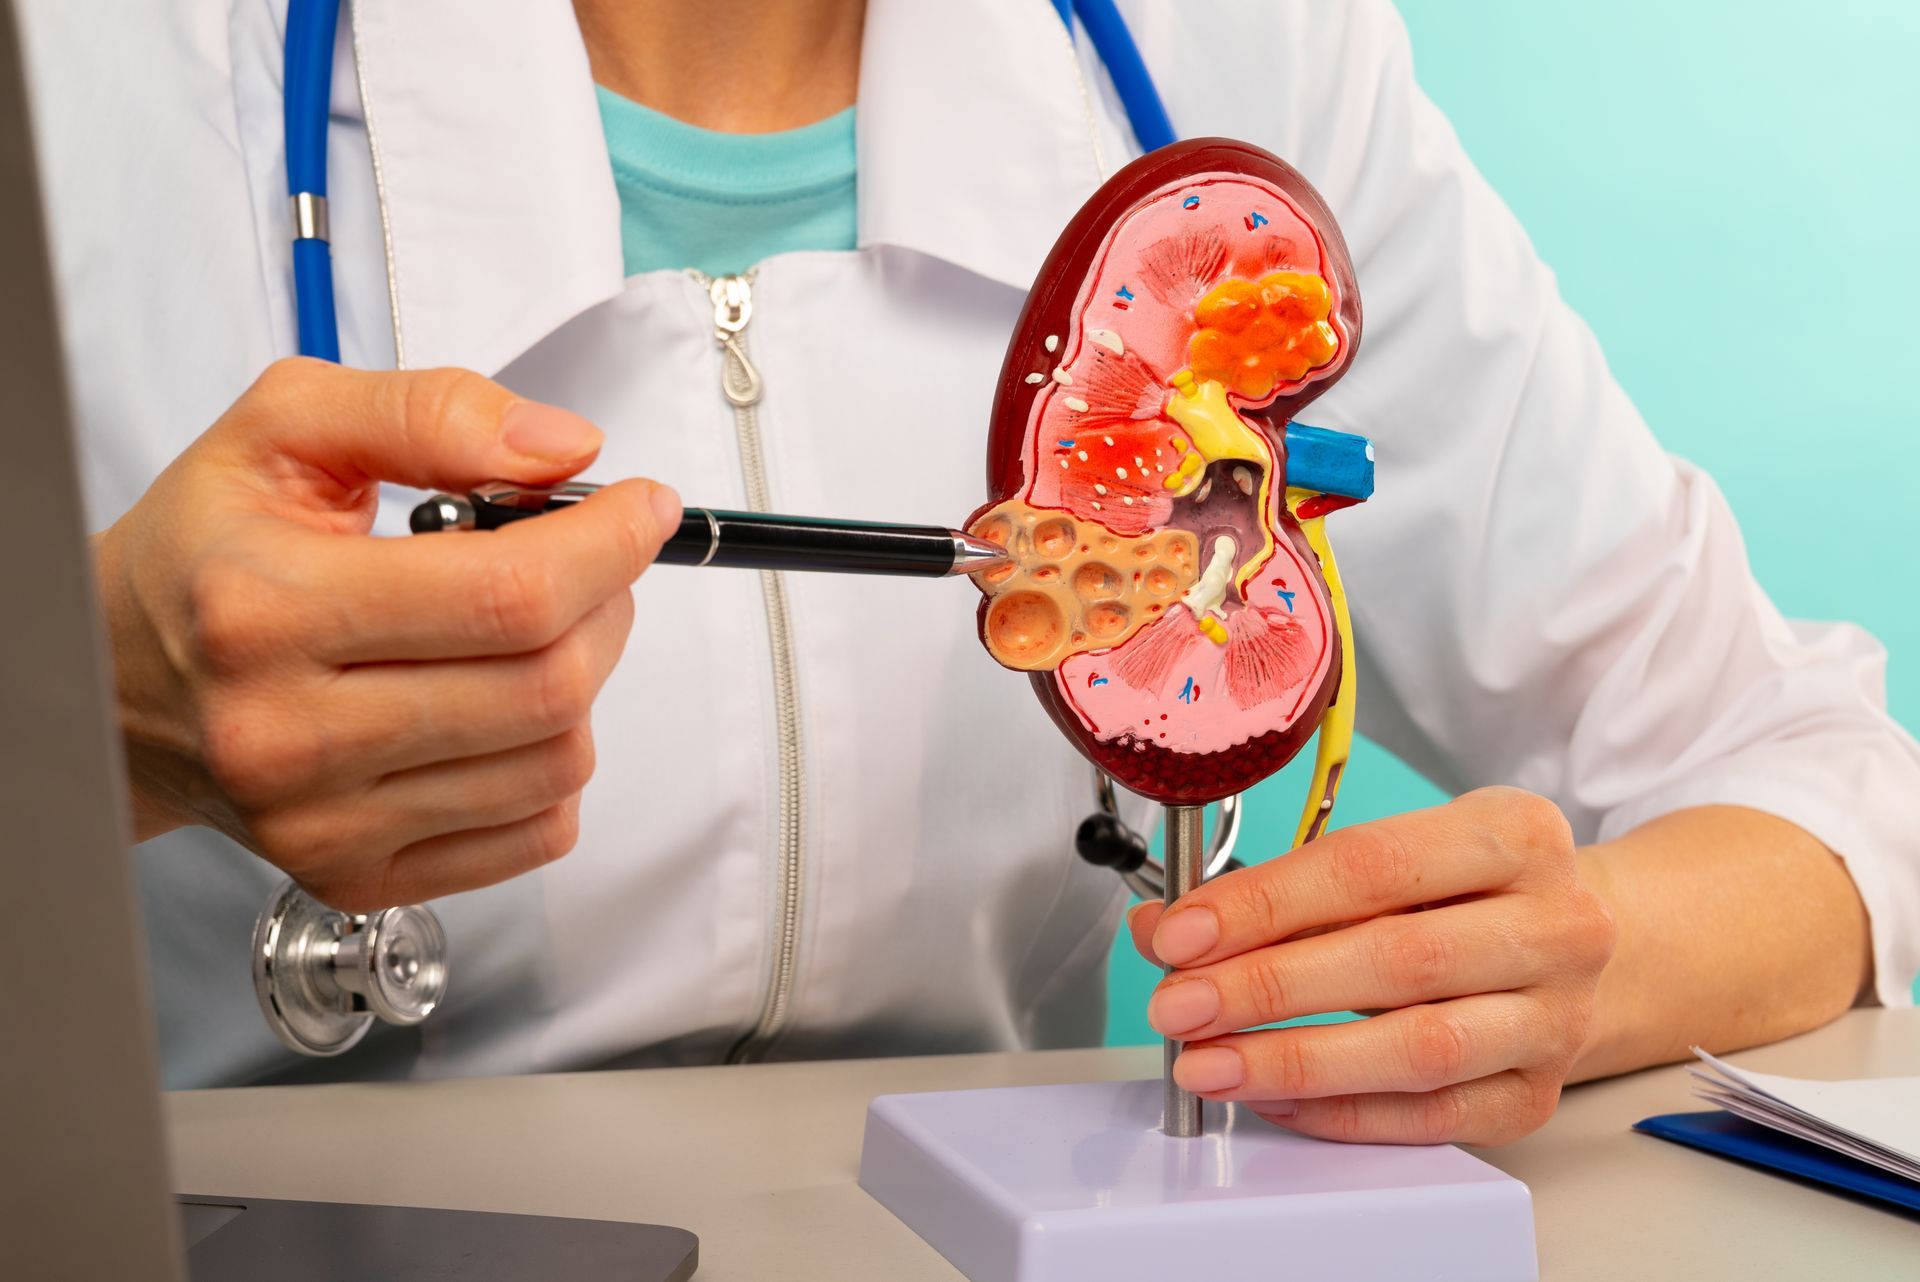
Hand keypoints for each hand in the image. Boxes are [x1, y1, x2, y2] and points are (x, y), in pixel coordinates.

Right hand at [95, 358, 679, 910]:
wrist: (122, 679)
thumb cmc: (208, 551)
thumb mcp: (287, 428)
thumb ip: (431, 411)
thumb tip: (563, 447)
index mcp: (267, 607)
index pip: (507, 594)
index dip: (608, 544)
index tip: (641, 508)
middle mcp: (288, 732)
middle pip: (547, 684)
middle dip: (607, 604)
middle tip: (590, 562)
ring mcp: (324, 821)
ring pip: (556, 763)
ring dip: (586, 682)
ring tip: (536, 630)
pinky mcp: (357, 875)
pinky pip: (535, 833)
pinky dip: (554, 764)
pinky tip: (502, 708)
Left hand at [1128, 787, 1614, 1144]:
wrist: (1565, 949)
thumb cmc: (1462, 892)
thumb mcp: (1390, 856)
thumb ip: (1279, 888)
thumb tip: (1164, 928)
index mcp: (1515, 834)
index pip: (1371, 866)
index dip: (1265, 904)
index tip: (1181, 934)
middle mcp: (1555, 924)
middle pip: (1398, 960)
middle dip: (1268, 987)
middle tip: (1179, 1005)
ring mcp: (1557, 1017)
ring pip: (1419, 1048)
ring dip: (1296, 1061)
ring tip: (1209, 1064)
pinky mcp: (1540, 1094)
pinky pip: (1431, 1117)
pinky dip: (1340, 1112)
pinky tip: (1272, 1099)